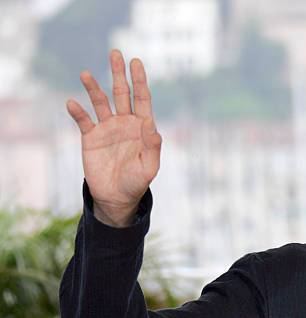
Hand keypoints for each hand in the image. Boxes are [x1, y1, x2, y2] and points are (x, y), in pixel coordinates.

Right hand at [66, 49, 161, 225]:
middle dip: (119, 74)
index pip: (142, 99)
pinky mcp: (91, 137)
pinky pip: (83, 121)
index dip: (140, 81)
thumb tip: (151, 124)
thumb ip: (152, 146)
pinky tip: (72, 102)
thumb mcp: (149, 167)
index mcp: (142, 127)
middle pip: (122, 93)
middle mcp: (125, 123)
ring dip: (94, 88)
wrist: (117, 197)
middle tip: (116, 53)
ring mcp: (107, 128)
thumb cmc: (137, 182)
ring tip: (85, 74)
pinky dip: (77, 112)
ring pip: (101, 102)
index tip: (136, 63)